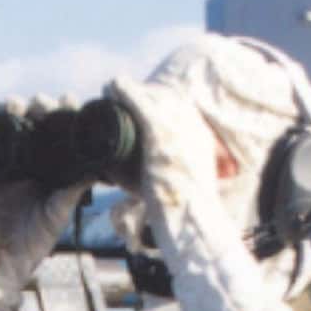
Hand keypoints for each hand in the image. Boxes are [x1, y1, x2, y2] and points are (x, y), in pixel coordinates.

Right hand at [0, 97, 86, 299]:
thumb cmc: (31, 245)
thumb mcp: (56, 216)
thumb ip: (72, 194)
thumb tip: (97, 170)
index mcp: (50, 170)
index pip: (59, 134)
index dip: (64, 115)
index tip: (69, 101)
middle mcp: (29, 164)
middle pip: (34, 126)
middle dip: (38, 108)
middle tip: (43, 102)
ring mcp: (5, 167)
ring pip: (9, 131)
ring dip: (12, 113)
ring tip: (17, 104)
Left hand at [104, 76, 221, 223]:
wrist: (192, 224)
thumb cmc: (182, 213)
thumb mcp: (182, 186)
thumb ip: (168, 173)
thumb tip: (146, 175)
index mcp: (200, 136)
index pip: (178, 107)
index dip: (156, 101)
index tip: (140, 102)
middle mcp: (192, 127)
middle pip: (165, 98)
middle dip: (143, 93)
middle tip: (121, 94)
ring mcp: (177, 129)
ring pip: (152, 97)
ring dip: (129, 90)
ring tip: (110, 89)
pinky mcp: (161, 136)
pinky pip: (141, 105)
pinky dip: (126, 92)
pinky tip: (112, 86)